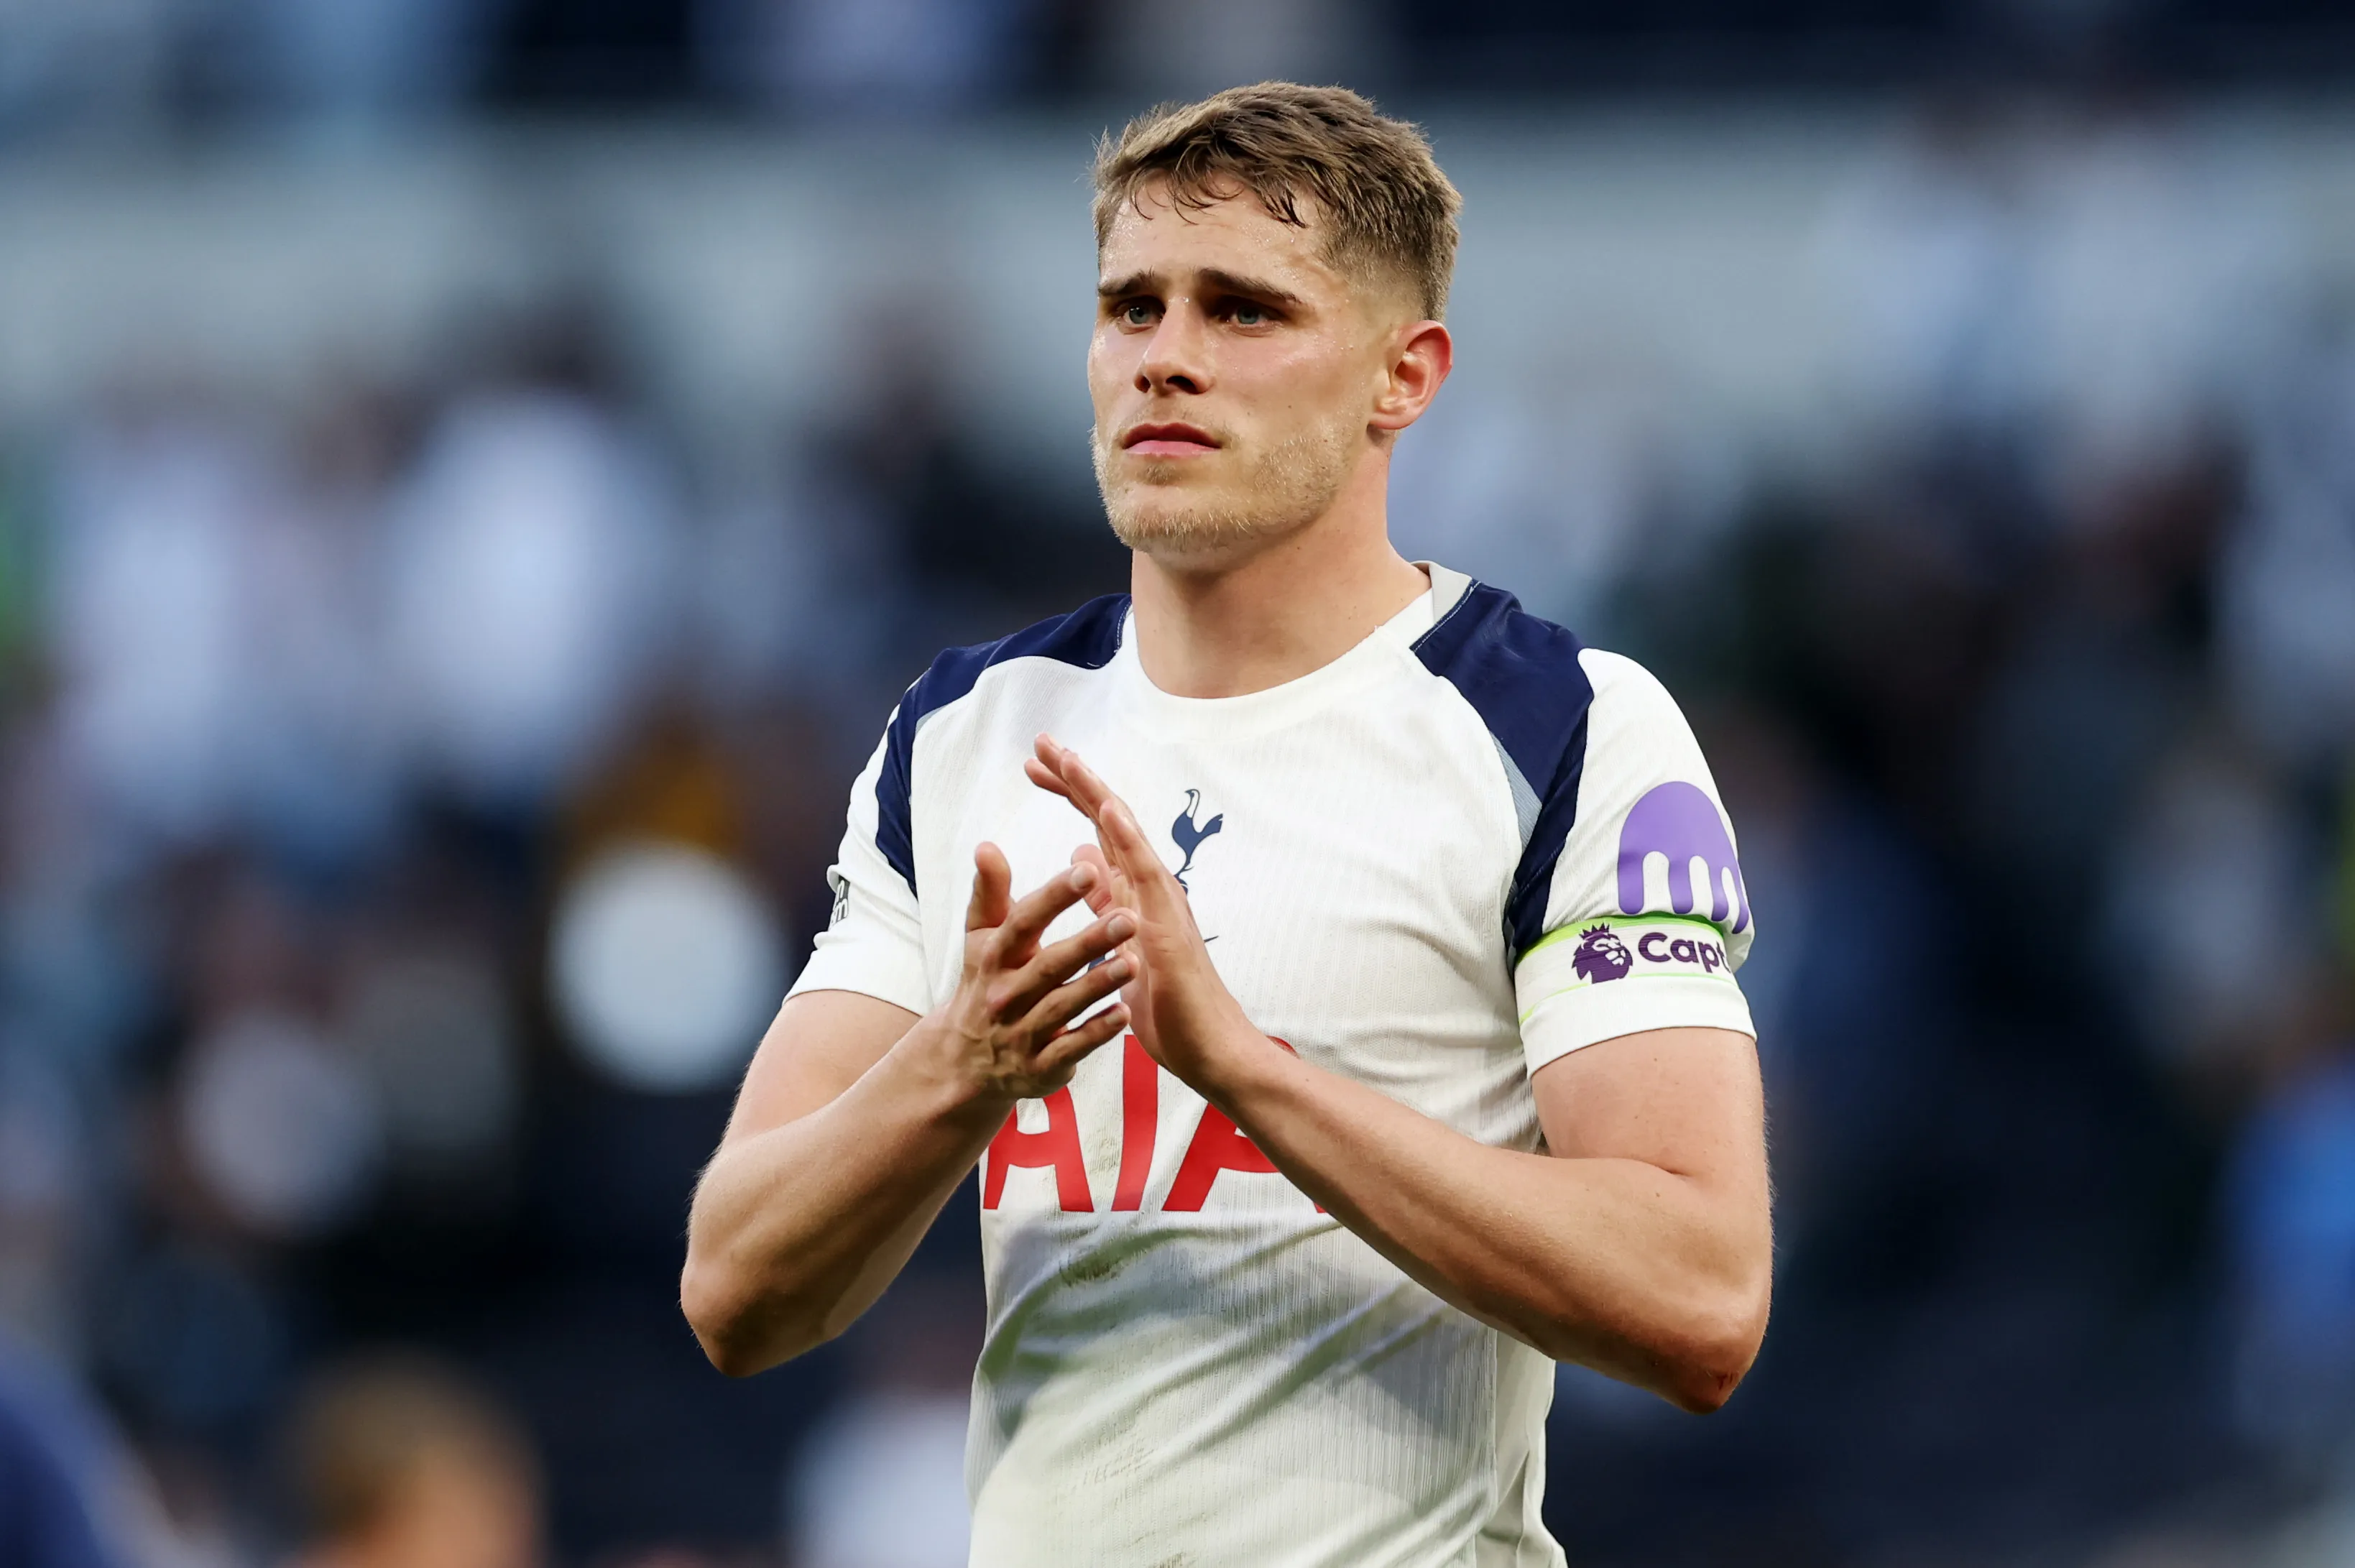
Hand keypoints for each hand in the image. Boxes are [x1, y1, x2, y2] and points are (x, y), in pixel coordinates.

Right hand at [917, 843, 1134, 1103]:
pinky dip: (1097, 1032)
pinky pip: (1071, 1048)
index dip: (1054, 896)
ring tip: (1134, 961)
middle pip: (1049, 965)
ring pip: (1063, 1007)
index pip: (1023, 922)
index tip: (1088, 868)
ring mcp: (1022, 1034)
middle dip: (1089, 942)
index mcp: (994, 959)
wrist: (966, 1061)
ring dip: (1098, 985)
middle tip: (1130, 915)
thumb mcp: (981, 940)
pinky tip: (1124, 1014)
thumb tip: (986, 846)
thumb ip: (989, 893)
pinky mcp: (1040, 1067)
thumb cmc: (986, 983)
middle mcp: (1006, 996)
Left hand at [1025, 736, 1257, 1083]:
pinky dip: (1125, 835)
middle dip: (1074, 778)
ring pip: (1126, 834)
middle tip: (1041, 741)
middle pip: (1108, 819)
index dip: (1069, 794)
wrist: (1206, 1047)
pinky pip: (1145, 871)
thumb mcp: (1118, 942)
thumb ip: (1104, 899)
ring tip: (1067, 756)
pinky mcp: (1168, 922)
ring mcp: (1161, 900)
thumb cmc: (1167, 1003)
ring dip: (1095, 792)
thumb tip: (1081, 855)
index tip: (1037, 765)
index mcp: (1133, 890)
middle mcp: (1149, 885)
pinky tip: (1105, 808)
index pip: (1096, 829)